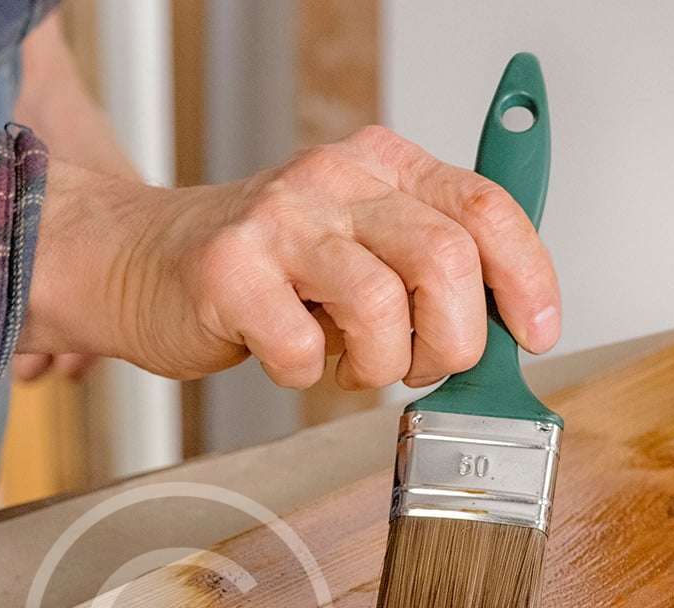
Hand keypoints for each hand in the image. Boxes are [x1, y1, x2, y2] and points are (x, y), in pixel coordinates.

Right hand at [19, 126, 560, 390]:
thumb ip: (428, 272)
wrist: (139, 263)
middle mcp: (335, 180)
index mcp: (382, 166)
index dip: (526, 279)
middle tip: (420, 365)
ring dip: (379, 366)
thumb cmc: (262, 271)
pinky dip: (303, 375)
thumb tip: (507, 333)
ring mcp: (280, 221)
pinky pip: (300, 350)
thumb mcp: (360, 248)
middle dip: (451, 341)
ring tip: (349, 363)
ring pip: (381, 307)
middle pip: (446, 261)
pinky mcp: (229, 270)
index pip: (486, 210)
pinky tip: (287, 355)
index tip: (534, 335)